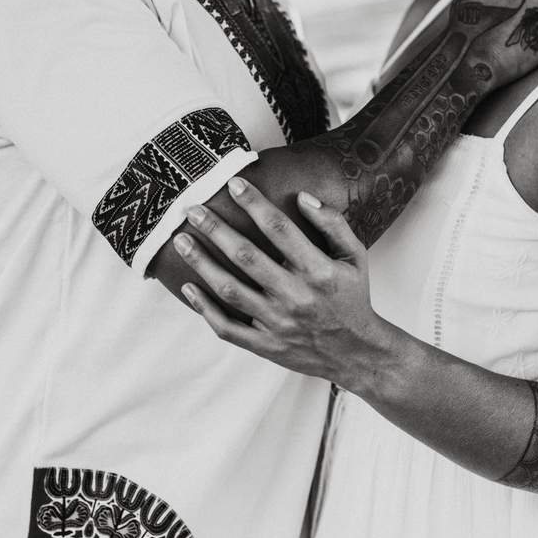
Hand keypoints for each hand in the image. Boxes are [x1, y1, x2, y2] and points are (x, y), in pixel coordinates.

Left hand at [173, 177, 401, 391]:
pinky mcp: (265, 345)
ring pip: (230, 291)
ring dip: (202, 264)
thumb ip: (333, 224)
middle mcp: (296, 297)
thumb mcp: (355, 257)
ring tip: (182, 241)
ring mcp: (278, 324)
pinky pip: (228, 328)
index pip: (280, 229)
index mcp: (319, 271)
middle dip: (216, 229)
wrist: (355, 353)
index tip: (234, 184)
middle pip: (247, 257)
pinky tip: (188, 288)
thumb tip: (303, 196)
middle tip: (193, 210)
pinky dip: (205, 309)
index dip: (255, 204)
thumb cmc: (352, 297)